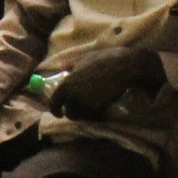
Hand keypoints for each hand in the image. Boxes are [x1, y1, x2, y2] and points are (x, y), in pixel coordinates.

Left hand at [49, 45, 164, 118]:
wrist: (123, 67)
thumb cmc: (104, 60)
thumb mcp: (84, 59)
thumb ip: (72, 66)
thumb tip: (63, 67)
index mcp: (66, 84)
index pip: (54, 103)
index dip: (56, 110)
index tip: (60, 113)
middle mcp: (73, 96)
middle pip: (70, 113)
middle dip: (75, 113)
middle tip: (83, 110)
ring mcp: (85, 103)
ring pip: (83, 117)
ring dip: (88, 115)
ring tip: (96, 108)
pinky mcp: (98, 109)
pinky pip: (95, 117)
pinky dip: (99, 116)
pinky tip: (105, 109)